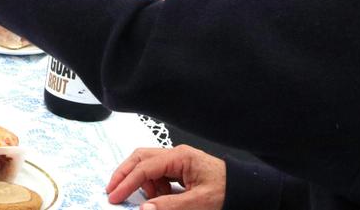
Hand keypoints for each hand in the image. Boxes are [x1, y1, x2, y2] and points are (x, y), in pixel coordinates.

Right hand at [106, 146, 226, 209]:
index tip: (114, 196)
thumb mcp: (199, 203)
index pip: (145, 167)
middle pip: (141, 158)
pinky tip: (161, 198)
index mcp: (180, 157)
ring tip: (151, 201)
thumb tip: (143, 209)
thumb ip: (170, 205)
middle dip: (125, 174)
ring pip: (147, 166)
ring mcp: (178, 161)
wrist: (247, 189)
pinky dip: (153, 187)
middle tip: (113, 192)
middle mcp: (176, 154)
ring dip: (142, 183)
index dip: (127, 181)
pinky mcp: (180, 170)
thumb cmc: (227, 191)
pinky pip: (158, 175)